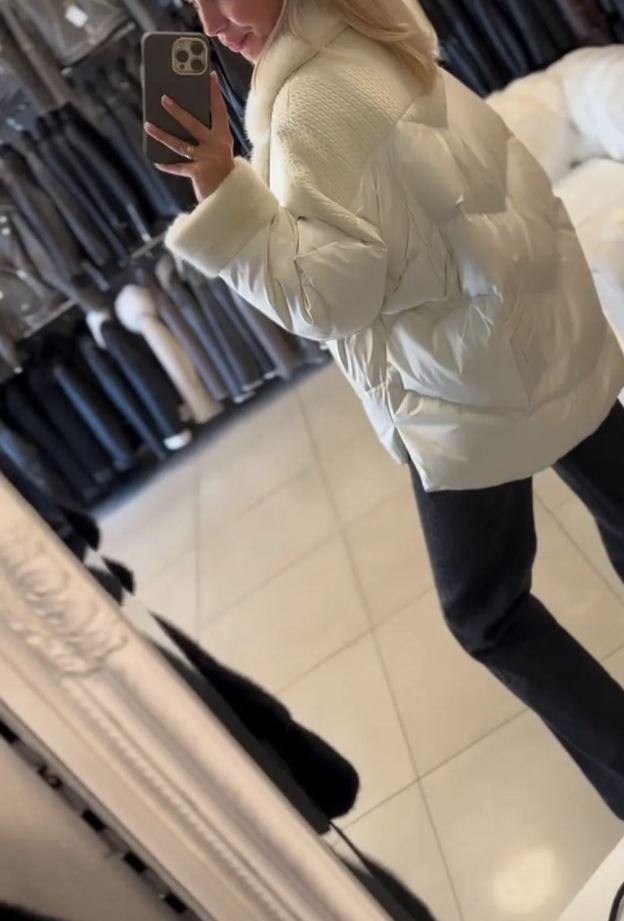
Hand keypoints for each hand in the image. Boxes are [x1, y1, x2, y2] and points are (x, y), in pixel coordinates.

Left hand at [144, 72, 234, 202]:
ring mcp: (208, 159)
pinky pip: (179, 167)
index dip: (215, 93)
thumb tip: (181, 123)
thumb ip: (207, 139)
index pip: (219, 111)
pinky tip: (157, 161)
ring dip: (162, 134)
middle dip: (177, 111)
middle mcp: (217, 146)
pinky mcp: (200, 172)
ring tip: (148, 125)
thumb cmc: (222, 174)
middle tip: (163, 98)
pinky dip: (168, 166)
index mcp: (223, 138)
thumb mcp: (219, 152)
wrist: (232, 198)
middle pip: (194, 124)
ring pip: (180, 144)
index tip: (210, 75)